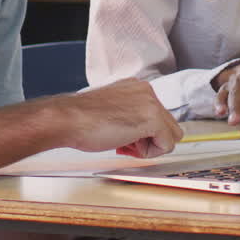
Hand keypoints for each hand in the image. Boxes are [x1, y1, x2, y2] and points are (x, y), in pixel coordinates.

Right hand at [50, 78, 181, 158]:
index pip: (157, 115)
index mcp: (136, 87)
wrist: (68, 119)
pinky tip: (127, 146)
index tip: (124, 137)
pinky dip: (149, 153)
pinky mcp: (153, 118)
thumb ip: (130, 115)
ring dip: (149, 146)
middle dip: (149, 139)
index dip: (142, 133)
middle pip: (168, 125)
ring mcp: (151, 103)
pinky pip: (167, 144)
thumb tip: (141, 132)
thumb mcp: (112, 110)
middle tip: (125, 143)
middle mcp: (147, 91)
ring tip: (124, 144)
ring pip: (171, 135)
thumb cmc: (81, 118)